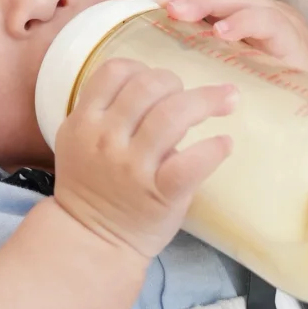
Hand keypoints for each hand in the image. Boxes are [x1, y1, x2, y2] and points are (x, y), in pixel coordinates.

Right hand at [54, 57, 236, 260]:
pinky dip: (213, 148)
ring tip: (226, 100)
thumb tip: (160, 91)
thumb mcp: (80, 142)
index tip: (156, 83)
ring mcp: (132, 166)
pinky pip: (191, 163)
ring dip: (206, 100)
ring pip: (172, 115)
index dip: (141, 68)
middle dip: (174, 82)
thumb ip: (107, 112)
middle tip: (187, 96)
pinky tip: (224, 143)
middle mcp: (105, 138)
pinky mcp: (160, 193)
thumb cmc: (93, 186)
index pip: (114, 71)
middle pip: (147, 86)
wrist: (93, 240)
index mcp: (84, 121)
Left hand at [155, 0, 307, 83]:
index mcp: (248, 16)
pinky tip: (222, 33)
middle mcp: (265, 12)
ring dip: (209, 2)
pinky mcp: (296, 40)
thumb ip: (208, 55)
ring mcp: (283, 22)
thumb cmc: (273, 95)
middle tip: (164, 3)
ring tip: (181, 14)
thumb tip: (161, 52)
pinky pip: (268, 21)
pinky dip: (243, 22)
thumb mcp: (235, 69)